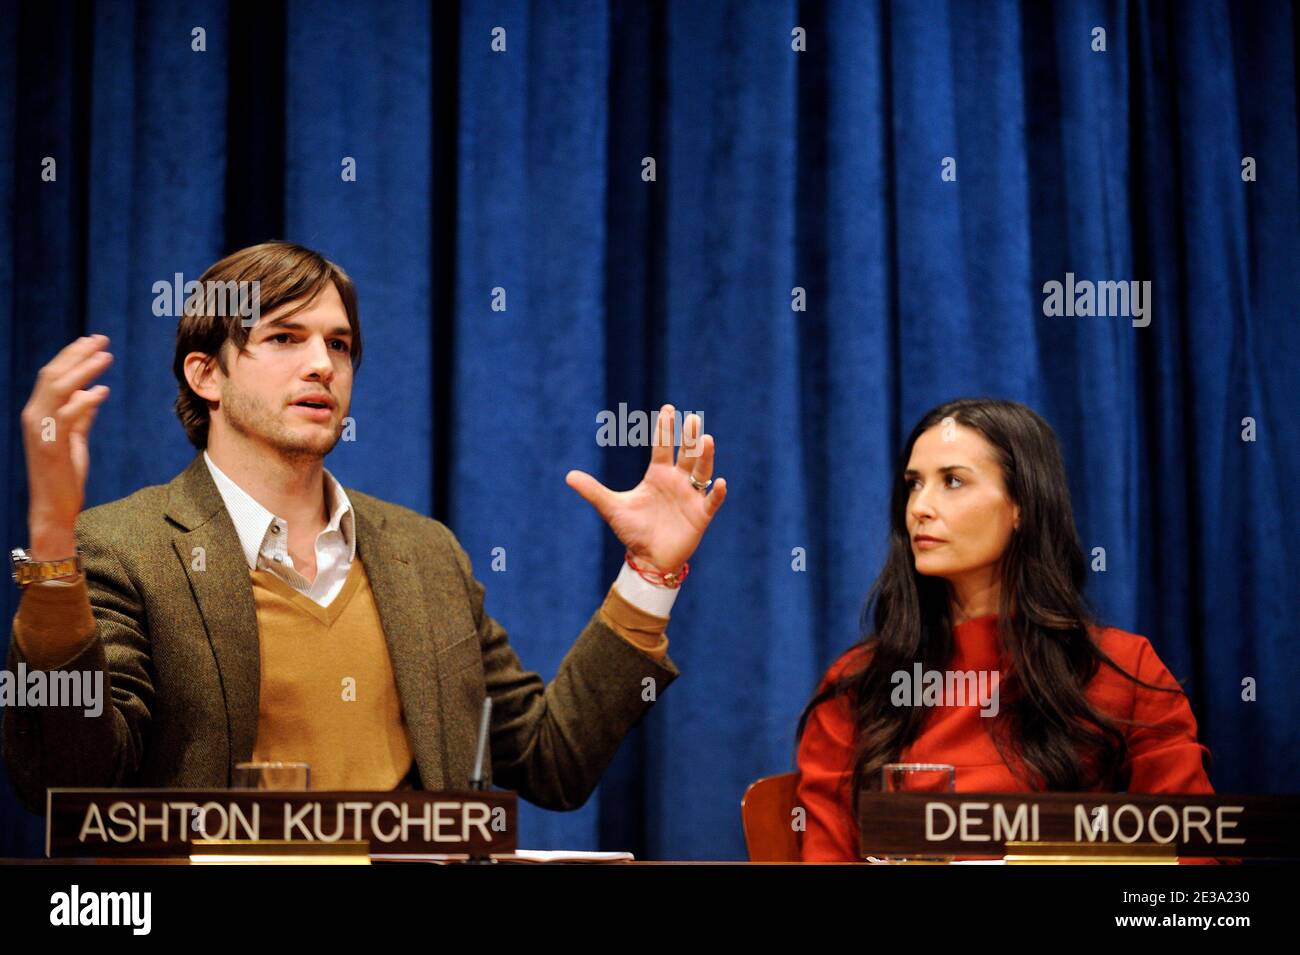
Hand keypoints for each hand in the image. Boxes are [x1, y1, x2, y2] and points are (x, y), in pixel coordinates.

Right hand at [21, 334, 112, 555]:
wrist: (54, 507)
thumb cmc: (64, 475)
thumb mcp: (75, 439)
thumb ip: (82, 415)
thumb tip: (93, 391)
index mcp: (39, 413)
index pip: (52, 375)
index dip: (72, 356)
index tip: (93, 341)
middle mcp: (34, 417)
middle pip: (53, 375)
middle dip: (77, 354)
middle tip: (101, 339)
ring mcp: (40, 430)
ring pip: (58, 389)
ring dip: (82, 369)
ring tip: (105, 356)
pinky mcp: (51, 445)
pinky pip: (67, 416)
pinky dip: (84, 401)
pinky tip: (102, 390)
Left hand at [565, 404, 726, 572]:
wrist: (647, 559)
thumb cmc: (632, 531)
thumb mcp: (612, 508)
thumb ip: (593, 491)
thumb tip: (568, 476)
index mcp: (658, 475)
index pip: (663, 447)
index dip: (665, 429)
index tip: (667, 408)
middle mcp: (677, 482)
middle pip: (686, 454)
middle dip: (688, 437)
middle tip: (692, 419)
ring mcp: (690, 497)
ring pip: (701, 472)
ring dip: (704, 457)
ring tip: (706, 439)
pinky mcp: (700, 515)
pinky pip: (712, 501)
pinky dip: (717, 492)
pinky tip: (721, 482)